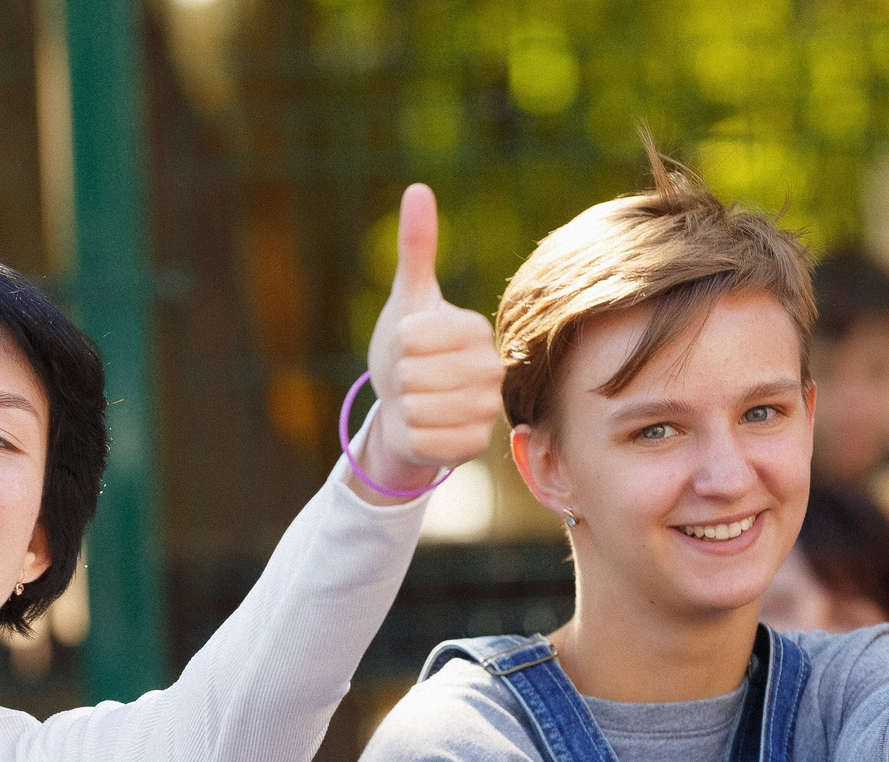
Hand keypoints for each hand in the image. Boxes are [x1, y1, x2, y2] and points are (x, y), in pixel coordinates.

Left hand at [353, 183, 502, 502]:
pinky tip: (424, 429)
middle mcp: (491, 369)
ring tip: (417, 402)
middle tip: (412, 380)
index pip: (412, 337)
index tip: (410, 347)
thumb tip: (418, 188)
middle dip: (399, 379)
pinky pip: (424, 440)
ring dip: (405, 408)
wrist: (405, 406)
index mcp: (476, 329)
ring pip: (417, 408)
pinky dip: (411, 437)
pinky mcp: (475, 446)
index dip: (397, 344)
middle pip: (412, 374)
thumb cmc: (406, 350)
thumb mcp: (407, 299)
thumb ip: (416, 246)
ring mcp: (486, 410)